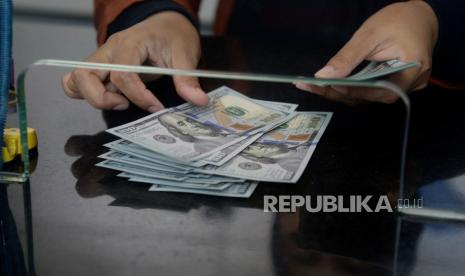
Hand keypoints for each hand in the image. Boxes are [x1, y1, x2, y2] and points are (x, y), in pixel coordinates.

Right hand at [62, 11, 207, 111]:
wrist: (166, 22)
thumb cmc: (173, 35)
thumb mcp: (186, 53)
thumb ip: (187, 78)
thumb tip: (198, 100)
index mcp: (130, 43)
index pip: (122, 74)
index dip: (138, 96)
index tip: (157, 107)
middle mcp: (110, 49)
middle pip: (85, 75)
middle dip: (102, 99)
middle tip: (126, 105)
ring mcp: (103, 57)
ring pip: (77, 79)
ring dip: (92, 97)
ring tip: (120, 102)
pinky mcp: (101, 66)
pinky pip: (77, 80)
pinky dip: (84, 93)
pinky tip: (109, 98)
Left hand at [296, 1, 437, 102]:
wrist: (418, 16)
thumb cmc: (399, 20)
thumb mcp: (370, 34)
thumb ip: (348, 57)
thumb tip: (324, 75)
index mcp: (414, 69)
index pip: (384, 92)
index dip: (358, 93)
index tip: (333, 86)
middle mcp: (412, 83)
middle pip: (373, 97)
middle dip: (341, 93)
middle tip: (313, 87)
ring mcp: (404, 85)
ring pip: (369, 95)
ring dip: (342, 92)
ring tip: (315, 86)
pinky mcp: (394, 83)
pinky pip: (370, 90)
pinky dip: (351, 87)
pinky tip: (331, 83)